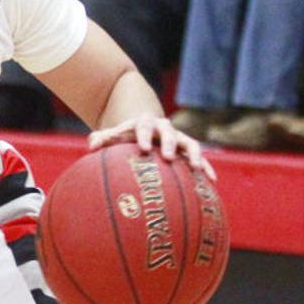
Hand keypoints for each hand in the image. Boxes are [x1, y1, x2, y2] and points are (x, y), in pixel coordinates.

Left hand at [88, 114, 214, 178]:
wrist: (145, 127)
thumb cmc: (125, 136)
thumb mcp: (113, 135)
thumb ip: (101, 138)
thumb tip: (91, 146)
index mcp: (144, 123)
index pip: (144, 127)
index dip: (144, 136)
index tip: (143, 148)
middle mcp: (164, 128)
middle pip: (169, 133)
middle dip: (169, 144)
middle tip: (167, 157)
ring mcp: (178, 138)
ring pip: (189, 143)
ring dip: (193, 155)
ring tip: (196, 168)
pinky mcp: (188, 150)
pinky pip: (200, 157)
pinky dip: (206, 167)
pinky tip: (212, 180)